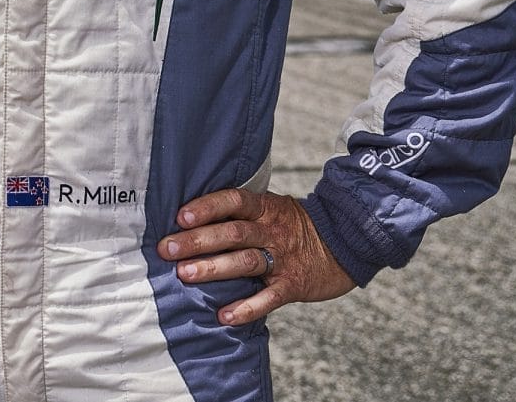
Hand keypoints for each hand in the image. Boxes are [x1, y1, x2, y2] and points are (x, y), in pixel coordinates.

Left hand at [156, 188, 354, 325]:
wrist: (347, 241)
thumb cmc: (294, 225)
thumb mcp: (271, 208)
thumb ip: (239, 213)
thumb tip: (188, 218)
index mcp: (264, 208)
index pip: (233, 201)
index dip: (207, 207)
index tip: (181, 216)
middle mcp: (271, 230)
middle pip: (233, 233)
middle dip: (198, 241)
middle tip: (168, 249)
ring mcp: (283, 258)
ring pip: (246, 262)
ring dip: (214, 268)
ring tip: (185, 274)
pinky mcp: (294, 285)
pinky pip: (269, 298)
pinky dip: (247, 307)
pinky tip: (225, 316)